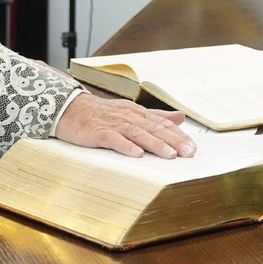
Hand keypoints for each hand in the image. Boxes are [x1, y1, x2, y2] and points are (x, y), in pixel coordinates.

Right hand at [54, 93, 195, 158]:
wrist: (70, 109)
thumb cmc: (102, 114)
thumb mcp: (131, 112)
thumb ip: (156, 116)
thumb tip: (180, 117)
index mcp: (138, 113)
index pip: (163, 124)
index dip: (178, 135)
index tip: (192, 147)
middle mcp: (128, 116)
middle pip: (154, 128)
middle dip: (173, 141)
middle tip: (188, 153)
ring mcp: (113, 124)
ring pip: (138, 133)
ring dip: (155, 144)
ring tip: (169, 155)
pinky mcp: (98, 132)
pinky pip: (113, 139)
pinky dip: (125, 146)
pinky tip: (136, 154)